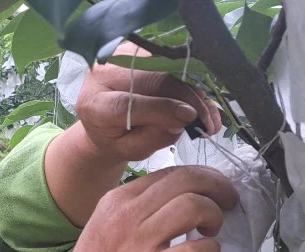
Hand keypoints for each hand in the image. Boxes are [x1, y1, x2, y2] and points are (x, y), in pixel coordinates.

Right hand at [47, 166, 237, 251]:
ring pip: (192, 207)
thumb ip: (138, 211)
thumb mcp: (108, 226)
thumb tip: (181, 201)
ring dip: (214, 215)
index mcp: (118, 199)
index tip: (214, 190)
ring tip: (212, 231)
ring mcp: (137, 243)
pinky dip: (211, 251)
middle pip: (185, 181)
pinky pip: (194, 251)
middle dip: (217, 187)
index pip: (169, 172)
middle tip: (228, 202)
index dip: (201, 177)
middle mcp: (126, 214)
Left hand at [75, 43, 223, 162]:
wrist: (100, 117)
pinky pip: (170, 62)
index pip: (129, 103)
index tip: (189, 117)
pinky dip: (189, 81)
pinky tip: (201, 101)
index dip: (161, 109)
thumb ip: (151, 138)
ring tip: (208, 116)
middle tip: (208, 122)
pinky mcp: (137, 48)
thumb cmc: (114, 137)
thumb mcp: (128, 149)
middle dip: (187, 99)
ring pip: (166, 69)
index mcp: (95, 104)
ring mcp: (120, 56)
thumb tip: (182, 121)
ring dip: (193, 90)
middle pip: (153, 80)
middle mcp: (105, 74)